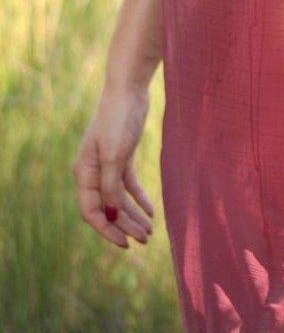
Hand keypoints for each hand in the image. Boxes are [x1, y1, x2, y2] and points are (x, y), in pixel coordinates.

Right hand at [72, 85, 153, 248]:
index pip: (92, 212)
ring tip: (150, 230)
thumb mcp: (114, 156)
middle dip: (124, 225)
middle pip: (107, 208)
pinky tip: (151, 210)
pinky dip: (139, 197)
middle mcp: (92, 172)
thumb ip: (110, 187)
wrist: (128, 89)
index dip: (107, 230)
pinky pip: (128, 184)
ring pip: (119, 198)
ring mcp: (107, 164)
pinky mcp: (122, 155)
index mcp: (84, 173)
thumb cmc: (118, 119)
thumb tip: (111, 215)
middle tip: (145, 239)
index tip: (125, 243)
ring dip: (133, 214)